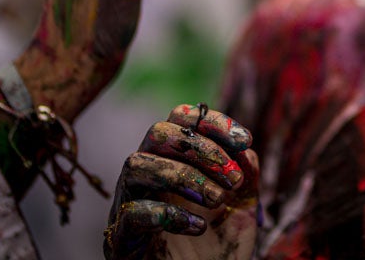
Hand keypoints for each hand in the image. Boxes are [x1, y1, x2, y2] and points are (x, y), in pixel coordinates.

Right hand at [105, 105, 258, 259]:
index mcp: (174, 159)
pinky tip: (199, 227)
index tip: (245, 140)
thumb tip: (244, 150)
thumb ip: (244, 174)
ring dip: (185, 177)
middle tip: (232, 177)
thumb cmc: (217, 245)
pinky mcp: (120, 236)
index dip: (213, 122)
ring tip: (218, 201)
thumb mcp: (241, 205)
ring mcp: (129, 202)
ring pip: (137, 163)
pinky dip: (170, 215)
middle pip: (157, 132)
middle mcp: (147, 174)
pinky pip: (133, 211)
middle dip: (200, 148)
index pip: (182, 119)